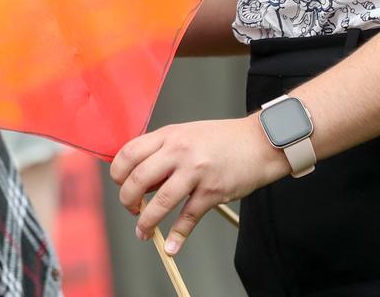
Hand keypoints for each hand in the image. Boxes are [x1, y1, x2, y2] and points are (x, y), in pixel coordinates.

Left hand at [110, 115, 288, 253]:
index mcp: (169, 135)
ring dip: (147, 222)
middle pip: (138, 179)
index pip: (129, 153)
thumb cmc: (224, 138)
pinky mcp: (212, 191)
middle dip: (127, 200)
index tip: (121, 184)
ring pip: (160, 202)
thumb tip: (143, 178)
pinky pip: (189, 217)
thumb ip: (164, 151)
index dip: (118, 173)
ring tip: (143, 232)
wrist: (260, 142)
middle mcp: (179, 151)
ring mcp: (196, 171)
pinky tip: (171, 246)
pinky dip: (178, 236)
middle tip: (131, 209)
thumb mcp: (187, 133)